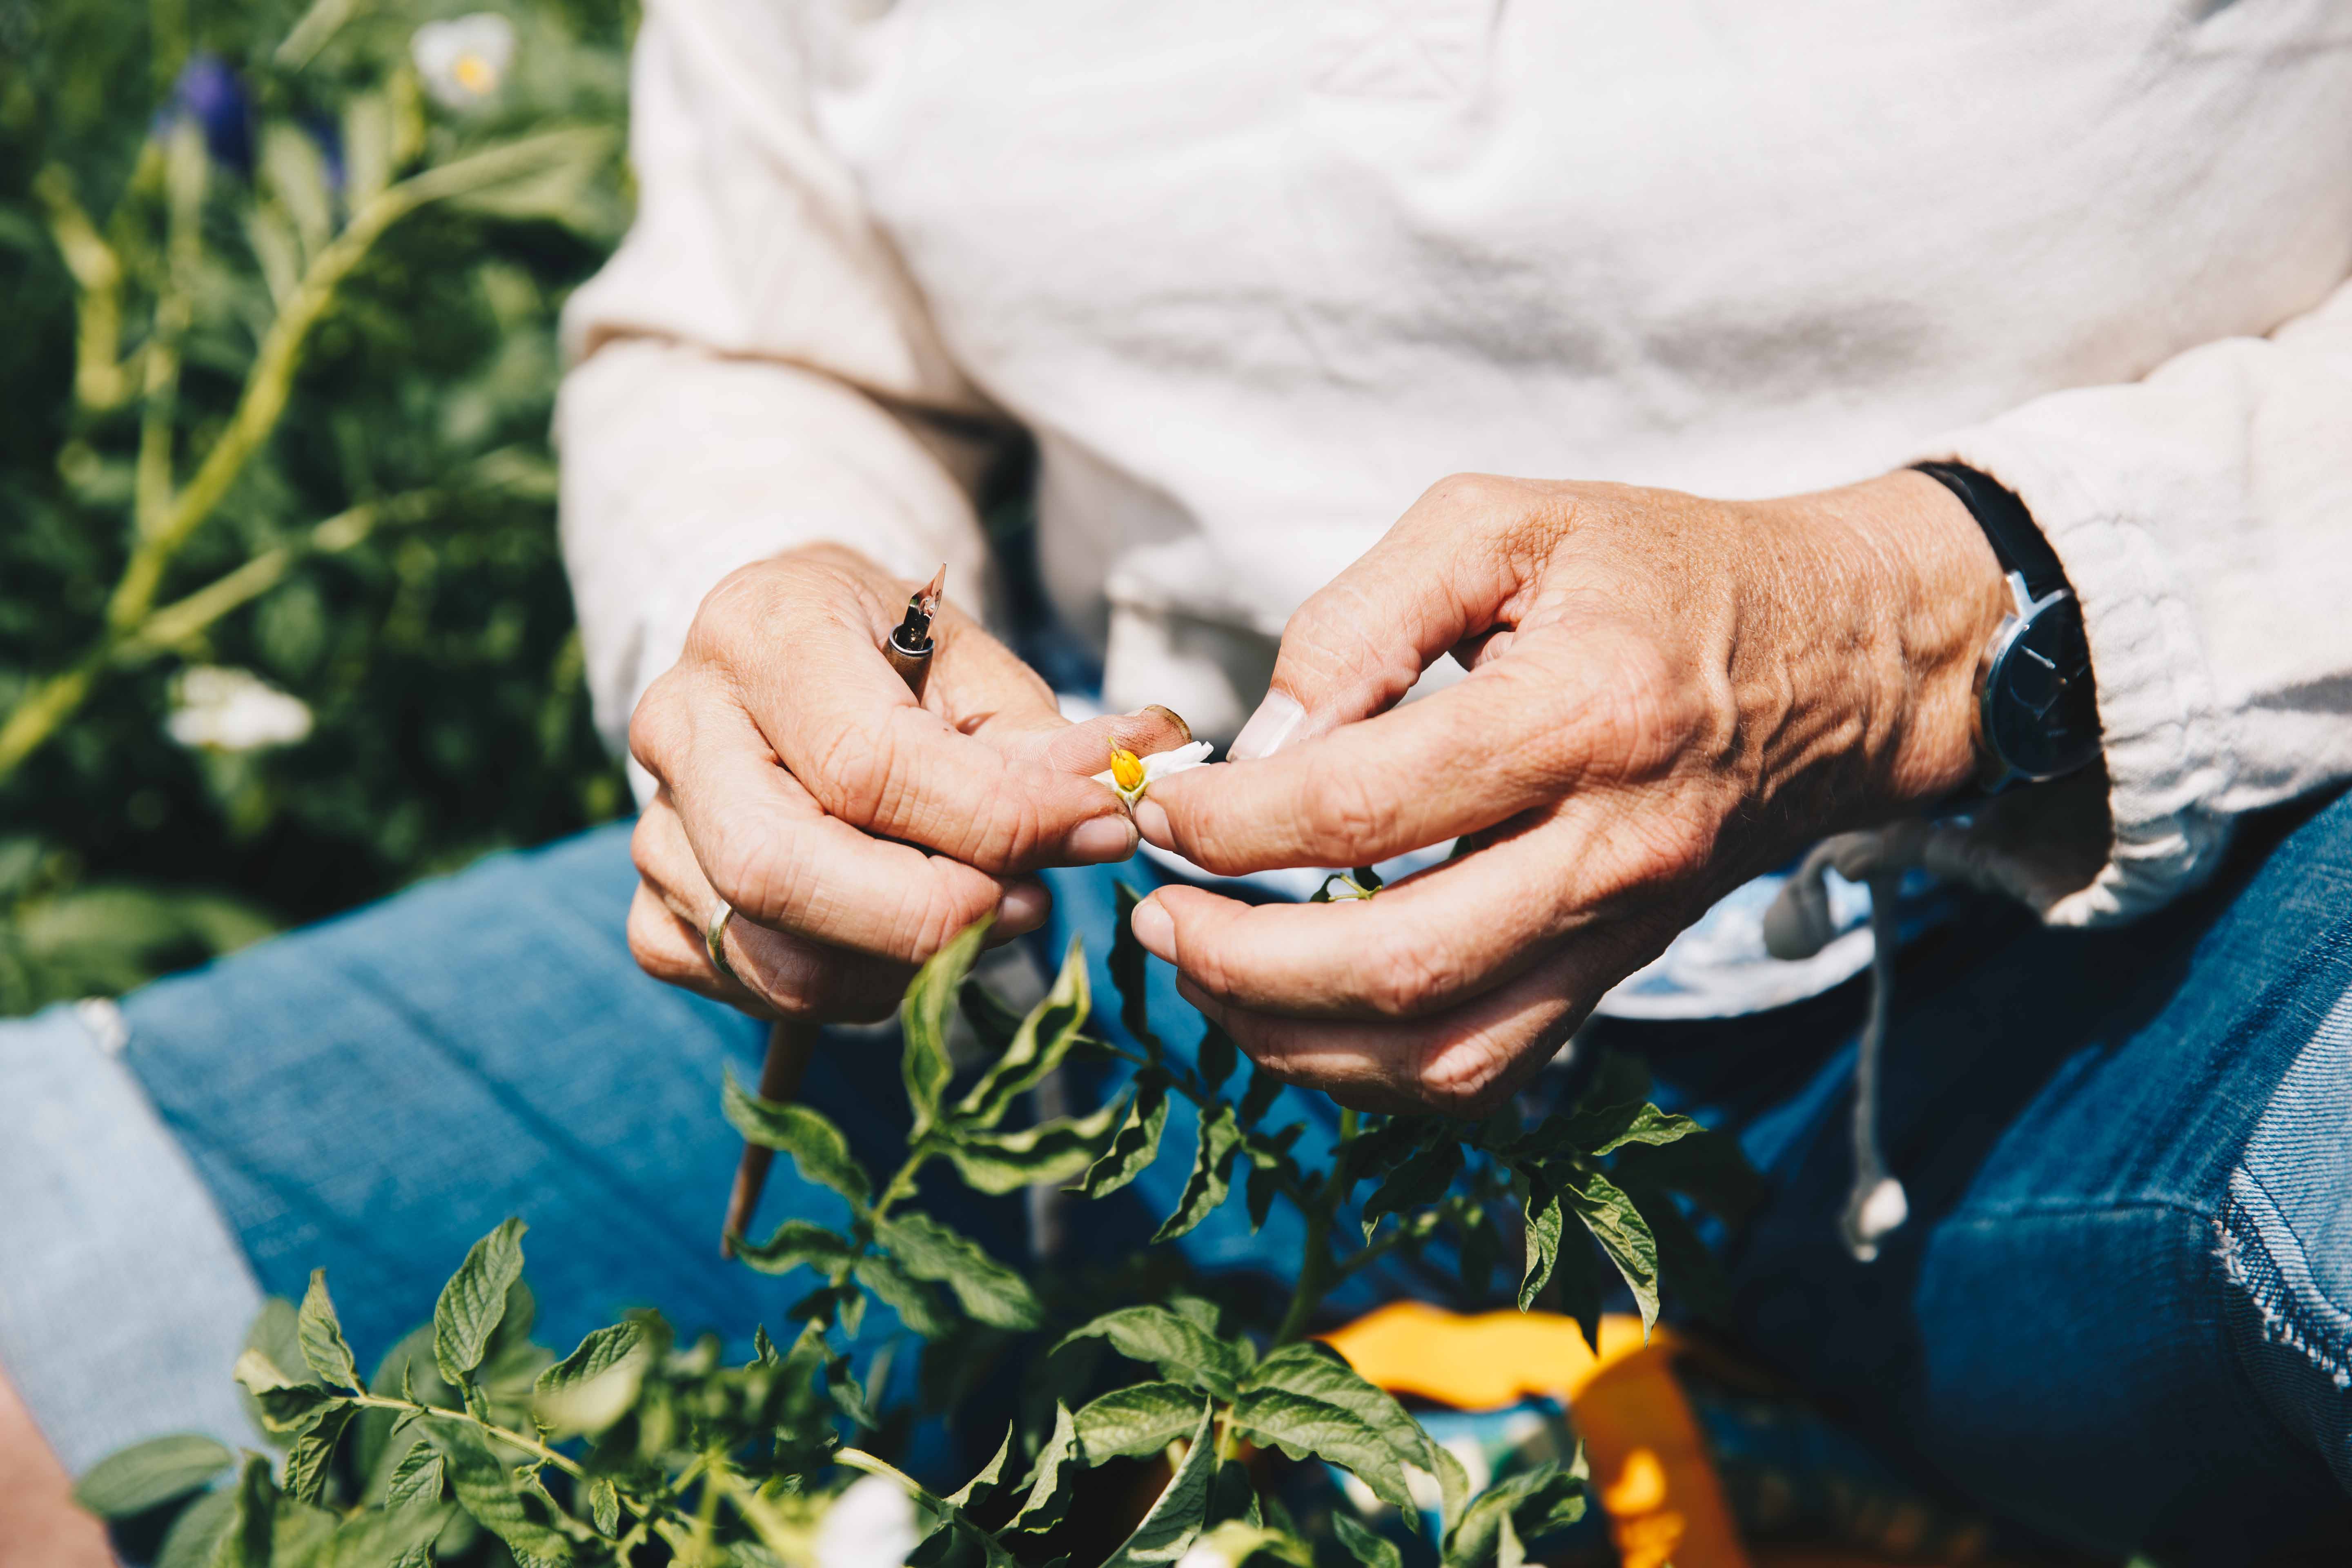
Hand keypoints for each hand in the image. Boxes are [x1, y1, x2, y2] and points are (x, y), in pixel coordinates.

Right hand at [627, 544, 1188, 1021]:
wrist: (793, 651)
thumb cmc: (891, 650)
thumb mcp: (972, 660)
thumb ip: (1037, 738)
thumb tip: (1112, 796)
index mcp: (761, 632)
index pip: (867, 761)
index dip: (995, 818)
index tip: (1099, 831)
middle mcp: (680, 723)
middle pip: (781, 868)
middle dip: (928, 915)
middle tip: (1034, 903)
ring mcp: (653, 822)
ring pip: (767, 949)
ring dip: (902, 966)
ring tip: (988, 919)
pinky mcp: (652, 905)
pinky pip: (745, 983)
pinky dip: (844, 989)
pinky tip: (902, 946)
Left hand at [1131, 470, 2009, 1112]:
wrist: (1836, 658)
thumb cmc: (1656, 570)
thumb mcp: (1503, 523)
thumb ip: (1360, 619)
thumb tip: (1258, 744)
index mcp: (1581, 714)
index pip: (1365, 807)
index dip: (1232, 824)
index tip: (1160, 808)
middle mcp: (1609, 848)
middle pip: (1399, 964)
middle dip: (1241, 962)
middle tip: (1151, 917)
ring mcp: (1621, 931)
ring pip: (1442, 1054)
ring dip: (1295, 1040)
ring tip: (1203, 976)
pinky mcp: (1616, 974)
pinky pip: (1487, 1071)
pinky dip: (1373, 1069)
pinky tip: (1298, 1014)